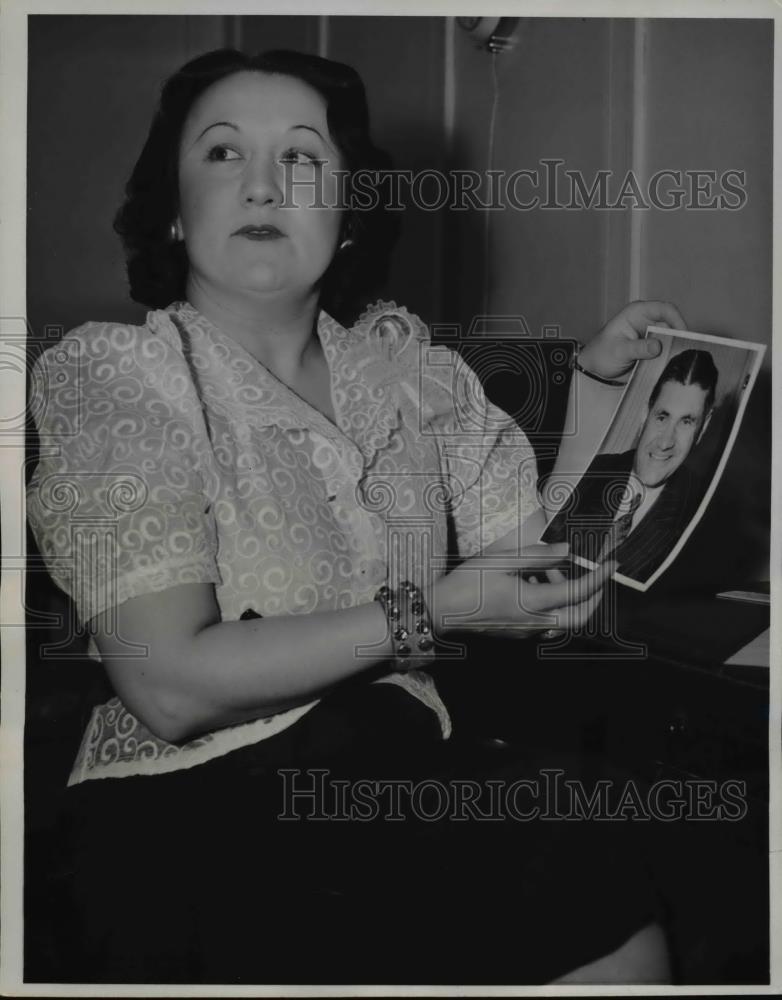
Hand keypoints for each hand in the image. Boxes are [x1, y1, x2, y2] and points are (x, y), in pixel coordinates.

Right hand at [431, 542, 613, 638]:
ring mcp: (526, 630)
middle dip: (594, 596)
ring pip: (564, 619)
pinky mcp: (517, 632)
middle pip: (580, 616)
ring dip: (568, 597)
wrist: (440, 611)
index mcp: (533, 602)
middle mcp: (535, 622)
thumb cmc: (467, 583)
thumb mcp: (501, 560)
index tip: (613, 563)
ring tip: (550, 570)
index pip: (578, 592)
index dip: (599, 577)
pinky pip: (546, 620)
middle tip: (597, 574)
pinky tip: (534, 582)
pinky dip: (552, 602)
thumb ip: (537, 555)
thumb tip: (568, 551)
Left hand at [578, 300, 686, 380]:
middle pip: (672, 324)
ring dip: (674, 349)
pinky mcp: (652, 349)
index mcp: (637, 313)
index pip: (664, 309)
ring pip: (671, 339)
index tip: (683, 335)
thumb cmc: (600, 354)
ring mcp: (651, 336)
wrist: (595, 369)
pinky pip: (667, 351)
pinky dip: (669, 357)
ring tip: (674, 360)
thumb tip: (657, 346)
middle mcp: (647, 321)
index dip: (677, 320)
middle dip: (678, 337)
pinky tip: (669, 365)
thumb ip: (637, 348)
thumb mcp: (618, 351)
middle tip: (681, 351)